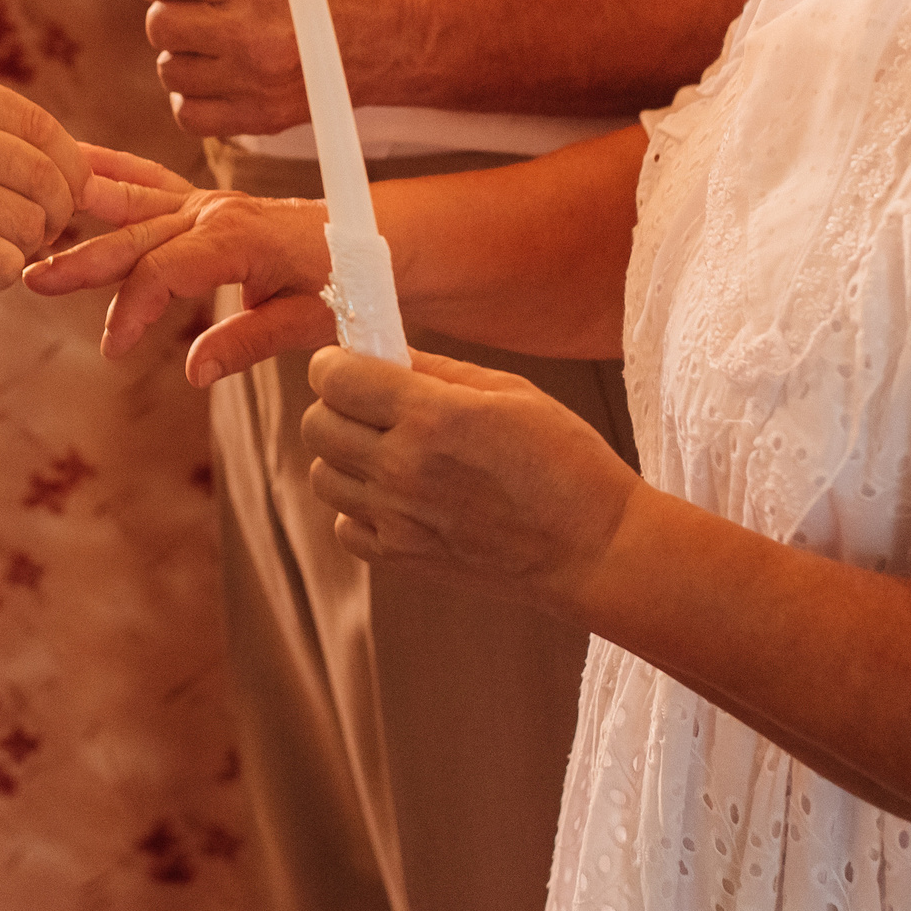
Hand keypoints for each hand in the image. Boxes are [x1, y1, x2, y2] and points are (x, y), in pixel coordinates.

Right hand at [0, 64, 91, 311]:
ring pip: (32, 225)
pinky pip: (5, 264)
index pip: (43, 128)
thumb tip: (112, 179)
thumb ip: (12, 147)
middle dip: (52, 217)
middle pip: (50, 178)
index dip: (69, 171)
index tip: (58, 199)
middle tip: (22, 233)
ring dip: (19, 248)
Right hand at [25, 149, 335, 382]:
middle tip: (35, 280)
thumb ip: (250, 342)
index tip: (113, 348)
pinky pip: (147, 192)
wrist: (373, 239)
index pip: (168, 268)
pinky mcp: (203, 206)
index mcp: (242, 238)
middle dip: (85, 260)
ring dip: (84, 224)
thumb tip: (193, 371)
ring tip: (35, 238)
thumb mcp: (311, 321)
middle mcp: (217, 212)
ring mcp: (207, 203)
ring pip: (134, 209)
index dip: (135, 309)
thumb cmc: (349, 282)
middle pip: (139, 235)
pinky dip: (110, 189)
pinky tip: (74, 186)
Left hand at [131, 0, 399, 136]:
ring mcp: (256, 82)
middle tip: (203, 1)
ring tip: (216, 35)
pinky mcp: (262, 117)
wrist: (397, 33)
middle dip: (173, 6)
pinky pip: (189, 114)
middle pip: (161, 22)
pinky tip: (218, 71)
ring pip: (170, 69)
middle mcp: (253, 34)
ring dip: (183, 50)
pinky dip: (194, 94)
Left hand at [301, 346, 639, 617]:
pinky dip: (359, 508)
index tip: (353, 364)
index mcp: (433, 417)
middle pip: (316, 423)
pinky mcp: (402, 559)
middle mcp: (404, 468)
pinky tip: (397, 496)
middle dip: (337, 404)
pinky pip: (344, 524)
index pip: (335, 377)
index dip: (336, 364)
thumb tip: (381, 352)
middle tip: (372, 404)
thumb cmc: (566, 461)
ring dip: (344, 456)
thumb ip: (436, 370)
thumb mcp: (510, 391)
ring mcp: (398, 519)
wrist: (594, 549)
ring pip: (322, 474)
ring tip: (388, 451)